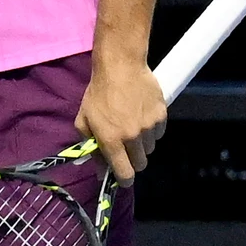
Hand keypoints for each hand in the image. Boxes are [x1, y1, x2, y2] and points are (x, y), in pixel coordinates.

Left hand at [74, 57, 165, 181]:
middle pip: (141, 164)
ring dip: (142, 144)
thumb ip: (91, 148)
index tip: (122, 176)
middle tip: (125, 148)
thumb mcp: (84, 121)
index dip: (123, 179)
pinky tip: (142, 117)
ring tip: (133, 127)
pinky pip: (159, 134)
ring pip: (150, 149)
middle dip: (133, 160)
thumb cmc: (98, 93)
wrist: (121, 66)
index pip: (125, 174)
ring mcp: (149, 127)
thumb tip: (100, 172)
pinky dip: (152, 131)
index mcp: (111, 140)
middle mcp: (132, 137)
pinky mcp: (161, 116)